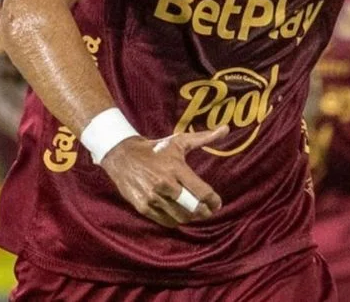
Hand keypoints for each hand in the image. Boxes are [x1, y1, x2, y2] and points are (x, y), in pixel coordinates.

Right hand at [99, 126, 227, 227]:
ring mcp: (153, 197)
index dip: (213, 201)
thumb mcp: (179, 141)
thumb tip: (226, 129)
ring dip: (190, 217)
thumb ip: (204, 138)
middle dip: (204, 212)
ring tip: (194, 212)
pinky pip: (165, 221)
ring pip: (180, 217)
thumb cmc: (156, 148)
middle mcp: (165, 184)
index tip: (217, 203)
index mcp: (176, 168)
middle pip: (192, 208)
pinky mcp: (143, 207)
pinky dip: (175, 220)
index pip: (201, 191)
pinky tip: (179, 214)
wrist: (123, 155)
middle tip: (208, 211)